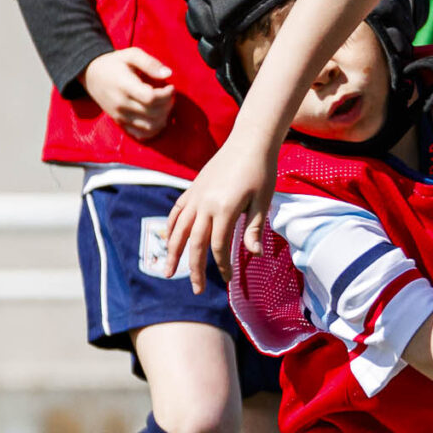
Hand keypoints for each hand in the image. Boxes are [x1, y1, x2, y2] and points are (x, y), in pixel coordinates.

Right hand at [81, 48, 177, 140]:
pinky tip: (158, 118)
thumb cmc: (113, 63)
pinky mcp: (119, 122)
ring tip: (164, 105)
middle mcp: (121, 104)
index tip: (170, 86)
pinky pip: (141, 134)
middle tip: (169, 95)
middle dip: (168, 104)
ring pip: (149, 126)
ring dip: (163, 117)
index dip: (166, 94)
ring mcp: (120, 115)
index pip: (151, 98)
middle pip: (153, 113)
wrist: (90, 74)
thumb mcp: (131, 54)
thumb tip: (168, 74)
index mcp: (124, 86)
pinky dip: (154, 130)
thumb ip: (150, 63)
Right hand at [162, 138, 277, 290]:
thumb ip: (253, 229)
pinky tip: (169, 242)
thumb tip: (254, 256)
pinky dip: (170, 228)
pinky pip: (176, 212)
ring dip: (173, 252)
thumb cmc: (261, 171)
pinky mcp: (192, 188)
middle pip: (193, 243)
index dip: (222, 265)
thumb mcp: (263, 201)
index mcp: (223, 208)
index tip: (228, 280)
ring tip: (169, 272)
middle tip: (197, 290)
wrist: (249, 142)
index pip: (218, 246)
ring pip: (178, 229)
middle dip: (194, 269)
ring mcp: (195, 195)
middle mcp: (204, 204)